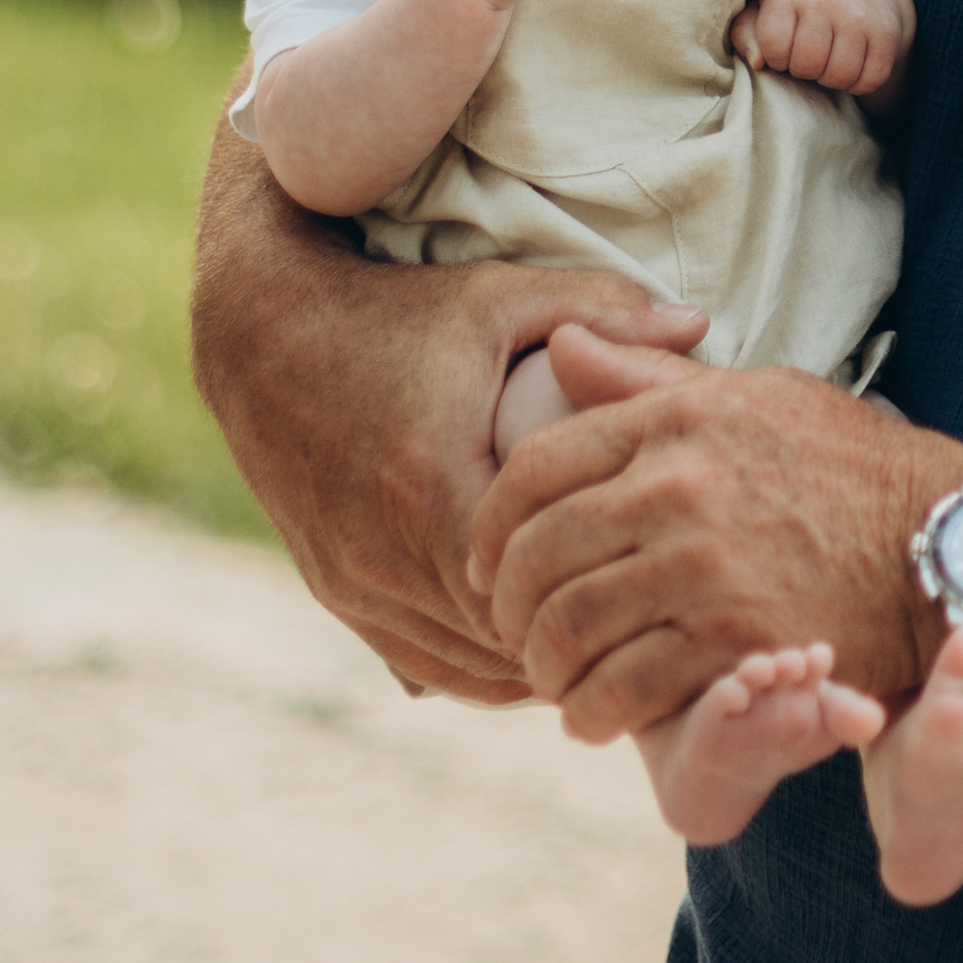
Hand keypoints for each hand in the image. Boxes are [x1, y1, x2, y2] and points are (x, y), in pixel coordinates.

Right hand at [192, 116, 708, 700]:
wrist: (261, 336)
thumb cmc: (394, 312)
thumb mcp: (499, 298)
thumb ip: (602, 313)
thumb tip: (700, 324)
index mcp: (430, 485)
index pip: (536, 583)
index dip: (600, 586)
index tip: (655, 574)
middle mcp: (383, 554)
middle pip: (505, 637)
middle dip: (575, 632)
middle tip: (649, 622)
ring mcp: (352, 584)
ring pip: (463, 664)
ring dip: (529, 658)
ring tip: (604, 636)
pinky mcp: (335, 594)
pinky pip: (421, 660)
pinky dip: (478, 660)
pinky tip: (531, 643)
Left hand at [470, 330, 962, 739]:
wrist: (948, 541)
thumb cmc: (850, 465)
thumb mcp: (756, 394)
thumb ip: (649, 378)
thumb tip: (558, 346)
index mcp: (677, 419)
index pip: (535, 468)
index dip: (490, 523)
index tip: (486, 559)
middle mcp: (677, 487)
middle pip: (536, 553)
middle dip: (506, 604)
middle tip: (515, 629)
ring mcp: (701, 567)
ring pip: (567, 627)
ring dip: (544, 666)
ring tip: (555, 678)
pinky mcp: (731, 640)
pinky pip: (623, 687)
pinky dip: (593, 711)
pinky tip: (595, 715)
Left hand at [729, 0, 914, 104]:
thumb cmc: (801, 5)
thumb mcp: (765, 9)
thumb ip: (745, 32)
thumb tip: (757, 62)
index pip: (773, 48)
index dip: (777, 57)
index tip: (785, 46)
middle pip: (807, 66)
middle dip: (805, 70)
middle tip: (810, 54)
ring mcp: (859, 14)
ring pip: (840, 77)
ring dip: (832, 79)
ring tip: (829, 60)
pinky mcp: (886, 33)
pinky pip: (870, 80)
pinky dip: (859, 83)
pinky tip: (853, 63)